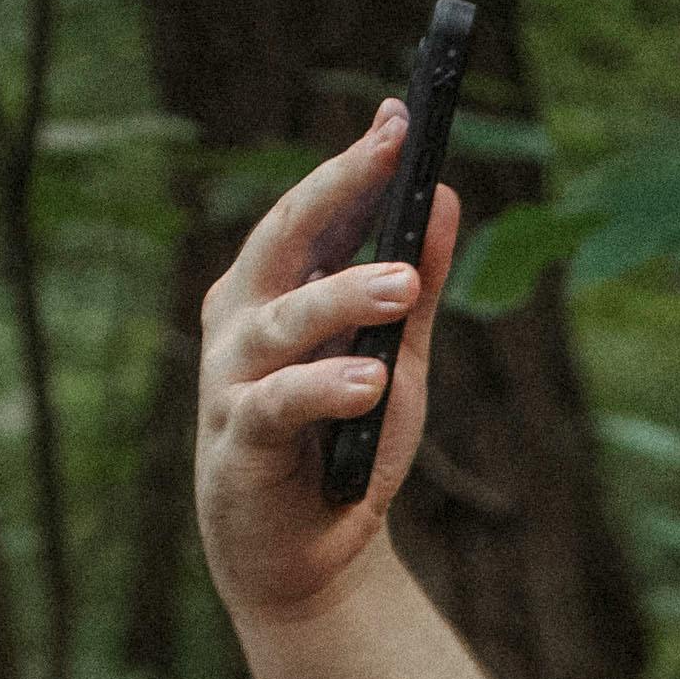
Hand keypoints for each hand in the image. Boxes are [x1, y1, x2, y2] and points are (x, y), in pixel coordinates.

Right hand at [192, 111, 461, 629]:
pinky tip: (369, 381)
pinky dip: (325, 389)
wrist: (308, 561)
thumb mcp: (397, 361)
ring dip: (346, 296)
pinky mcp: (238, 442)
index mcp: (273, 289)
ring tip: (405, 286)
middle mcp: (242, 320)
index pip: (312, 211)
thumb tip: (446, 199)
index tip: (399, 117)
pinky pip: (280, 404)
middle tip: (393, 157)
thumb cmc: (345, 448)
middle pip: (284, 239)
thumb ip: (418, 289)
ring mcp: (233, 379)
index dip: (353, 165)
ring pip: (285, 320)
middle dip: (337, 191)